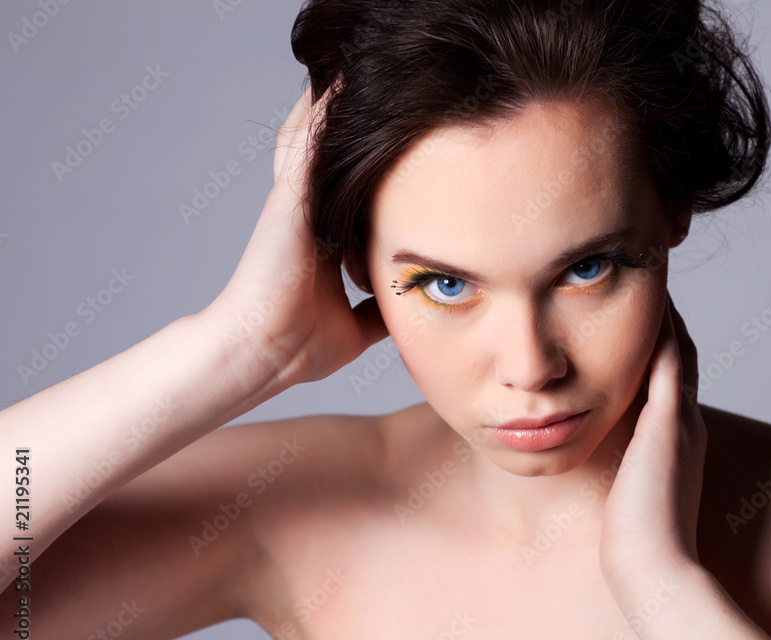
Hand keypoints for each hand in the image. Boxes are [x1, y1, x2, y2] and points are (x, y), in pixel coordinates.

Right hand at [206, 85, 387, 384]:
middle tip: (391, 84)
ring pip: (320, 135)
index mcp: (325, 238)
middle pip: (337, 152)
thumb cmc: (298, 345)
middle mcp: (310, 211)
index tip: (416, 144)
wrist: (262, 354)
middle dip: (360, 121)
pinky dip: (326, 110)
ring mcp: (298, 199)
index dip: (381, 166)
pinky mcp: (290, 197)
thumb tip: (408, 311)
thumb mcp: (359, 327)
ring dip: (339, 102)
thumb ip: (381, 311)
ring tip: (364, 63)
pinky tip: (345, 77)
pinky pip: (310, 141)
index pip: (356, 189)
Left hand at [599, 290, 706, 585]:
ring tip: (648, 279)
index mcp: (674, 438)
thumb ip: (624, 471)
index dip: (656, 344)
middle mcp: (683, 423)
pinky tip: (649, 303)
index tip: (636, 316)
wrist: (652, 566)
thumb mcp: (628, 493)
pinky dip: (662, 331)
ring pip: (676, 350)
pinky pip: (669, 362)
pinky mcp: (670, 423)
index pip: (666, 377)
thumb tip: (604, 462)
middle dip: (663, 320)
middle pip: (676, 354)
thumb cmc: (633, 539)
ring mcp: (680, 421)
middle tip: (647, 283)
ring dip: (664, 315)